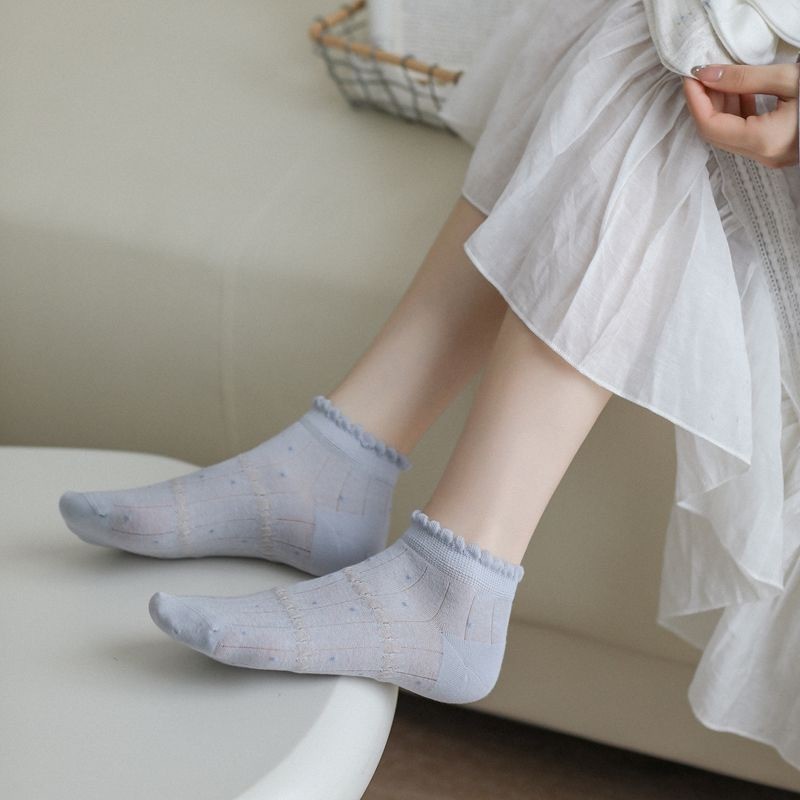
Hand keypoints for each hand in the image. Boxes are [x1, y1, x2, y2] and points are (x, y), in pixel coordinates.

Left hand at [682, 63, 799, 168]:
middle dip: (703, 101)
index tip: (691, 74)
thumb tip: (706, 74)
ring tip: (719, 76)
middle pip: (715, 131)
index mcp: (763, 141)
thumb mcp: (788, 79)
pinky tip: (739, 89)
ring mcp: (768, 155)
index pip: (710, 125)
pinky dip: (736, 111)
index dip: (695, 99)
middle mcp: (761, 155)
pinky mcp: (774, 148)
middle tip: (701, 73)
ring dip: (719, 105)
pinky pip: (744, 133)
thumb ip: (745, 77)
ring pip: (728, 133)